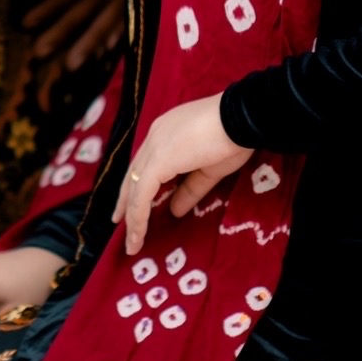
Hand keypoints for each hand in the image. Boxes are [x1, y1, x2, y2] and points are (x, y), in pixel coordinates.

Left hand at [23, 0, 124, 70]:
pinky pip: (137, 9)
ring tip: (71, 65)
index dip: (53, 4)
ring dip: (92, 41)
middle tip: (39, 54)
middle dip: (66, 30)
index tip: (27, 24)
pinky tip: (108, 50)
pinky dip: (121, 29)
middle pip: (94, 4)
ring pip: (116, 14)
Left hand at [112, 95, 250, 254]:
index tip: (132, 205)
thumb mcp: (209, 170)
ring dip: (132, 216)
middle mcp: (154, 137)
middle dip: (126, 201)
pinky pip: (142, 194)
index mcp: (166, 133)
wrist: (241, 119)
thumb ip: (189, 189)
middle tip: (120, 223)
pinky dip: (138, 215)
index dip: (137, 185)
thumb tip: (174, 210)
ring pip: (135, 187)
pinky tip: (138, 233)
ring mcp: (154, 147)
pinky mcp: (158, 161)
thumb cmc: (232, 139)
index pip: (145, 163)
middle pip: (133, 175)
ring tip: (132, 242)